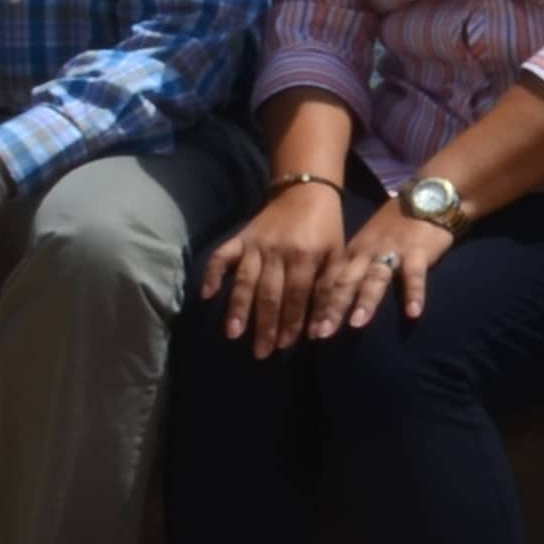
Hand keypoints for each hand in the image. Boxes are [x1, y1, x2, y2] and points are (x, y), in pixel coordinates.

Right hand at [195, 180, 354, 351]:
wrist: (306, 192)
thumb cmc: (326, 229)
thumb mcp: (337, 256)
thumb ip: (331, 289)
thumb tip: (322, 329)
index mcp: (306, 256)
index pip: (297, 295)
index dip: (292, 321)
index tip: (286, 345)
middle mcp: (279, 251)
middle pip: (270, 293)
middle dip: (265, 324)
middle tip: (261, 351)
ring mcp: (256, 244)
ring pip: (245, 280)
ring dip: (238, 307)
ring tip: (233, 333)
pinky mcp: (241, 237)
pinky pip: (223, 255)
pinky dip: (212, 273)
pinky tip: (206, 294)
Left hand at [322, 197, 451, 336]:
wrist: (426, 197)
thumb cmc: (395, 225)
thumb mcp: (367, 242)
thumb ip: (354, 267)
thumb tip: (334, 298)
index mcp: (353, 252)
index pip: (329, 281)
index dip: (318, 307)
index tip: (308, 332)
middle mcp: (367, 253)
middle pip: (346, 282)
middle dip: (332, 309)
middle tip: (321, 335)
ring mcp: (392, 251)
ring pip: (375, 278)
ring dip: (365, 301)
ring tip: (357, 325)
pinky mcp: (417, 252)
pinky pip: (414, 275)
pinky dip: (414, 294)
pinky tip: (413, 313)